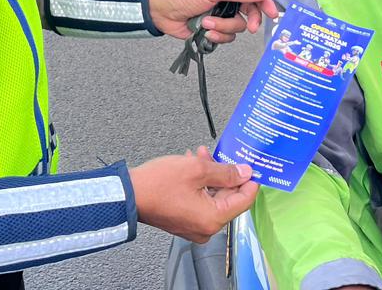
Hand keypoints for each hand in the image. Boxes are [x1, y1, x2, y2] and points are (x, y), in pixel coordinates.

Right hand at [130, 147, 257, 242]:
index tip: (252, 167)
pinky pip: (200, 202)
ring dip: (210, 176)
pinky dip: (200, 185)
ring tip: (201, 155)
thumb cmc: (158, 184)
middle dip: (225, 174)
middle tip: (220, 154)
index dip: (250, 181)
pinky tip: (193, 165)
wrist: (128, 194)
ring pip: (213, 198)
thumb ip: (225, 172)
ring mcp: (194, 227)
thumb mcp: (196, 169)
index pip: (243, 201)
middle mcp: (206, 228)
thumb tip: (244, 173)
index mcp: (213, 219)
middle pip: (227, 199)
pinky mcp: (183, 222)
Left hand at [149, 0, 278, 43]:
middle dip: (249, 20)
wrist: (160, 11)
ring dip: (223, 27)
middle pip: (250, 12)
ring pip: (237, 27)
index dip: (264, 1)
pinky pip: (226, 37)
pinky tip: (205, 31)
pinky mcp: (214, 29)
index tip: (272, 13)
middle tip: (250, 28)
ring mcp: (221, 14)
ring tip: (207, 22)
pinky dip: (217, 35)